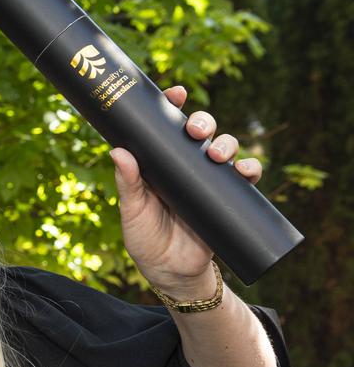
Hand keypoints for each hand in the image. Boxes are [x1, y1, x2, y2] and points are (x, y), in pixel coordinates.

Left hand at [111, 86, 262, 297]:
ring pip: (224, 148)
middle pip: (200, 132)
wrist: (172, 273)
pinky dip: (249, 169)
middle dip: (203, 122)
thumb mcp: (133, 212)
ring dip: (226, 143)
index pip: (166, 128)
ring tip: (216, 154)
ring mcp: (207, 180)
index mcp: (159, 163)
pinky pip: (245, 177)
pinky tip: (245, 171)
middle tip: (196, 130)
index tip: (176, 93)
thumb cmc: (146, 240)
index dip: (173, 106)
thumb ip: (128, 184)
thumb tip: (117, 150)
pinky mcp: (227, 198)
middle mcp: (185, 166)